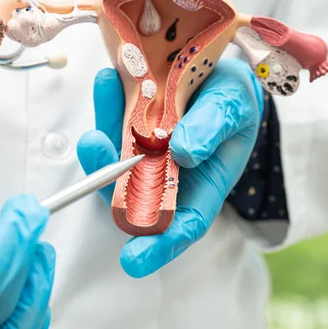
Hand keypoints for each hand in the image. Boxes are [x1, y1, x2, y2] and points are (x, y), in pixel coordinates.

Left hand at [77, 59, 263, 277]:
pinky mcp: (124, 124)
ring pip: (114, 157)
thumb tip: (184, 153)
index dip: (160, 244)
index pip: (182, 224)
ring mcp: (141, 151)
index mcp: (202, 183)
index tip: (134, 259)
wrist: (217, 69)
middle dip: (110, 181)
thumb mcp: (233, 108)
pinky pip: (110, 119)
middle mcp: (165, 174)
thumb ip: (213, 128)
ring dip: (102, 136)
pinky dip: (106, 101)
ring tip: (102, 100)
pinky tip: (108, 80)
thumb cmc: (232, 99)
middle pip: (134, 193)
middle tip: (94, 149)